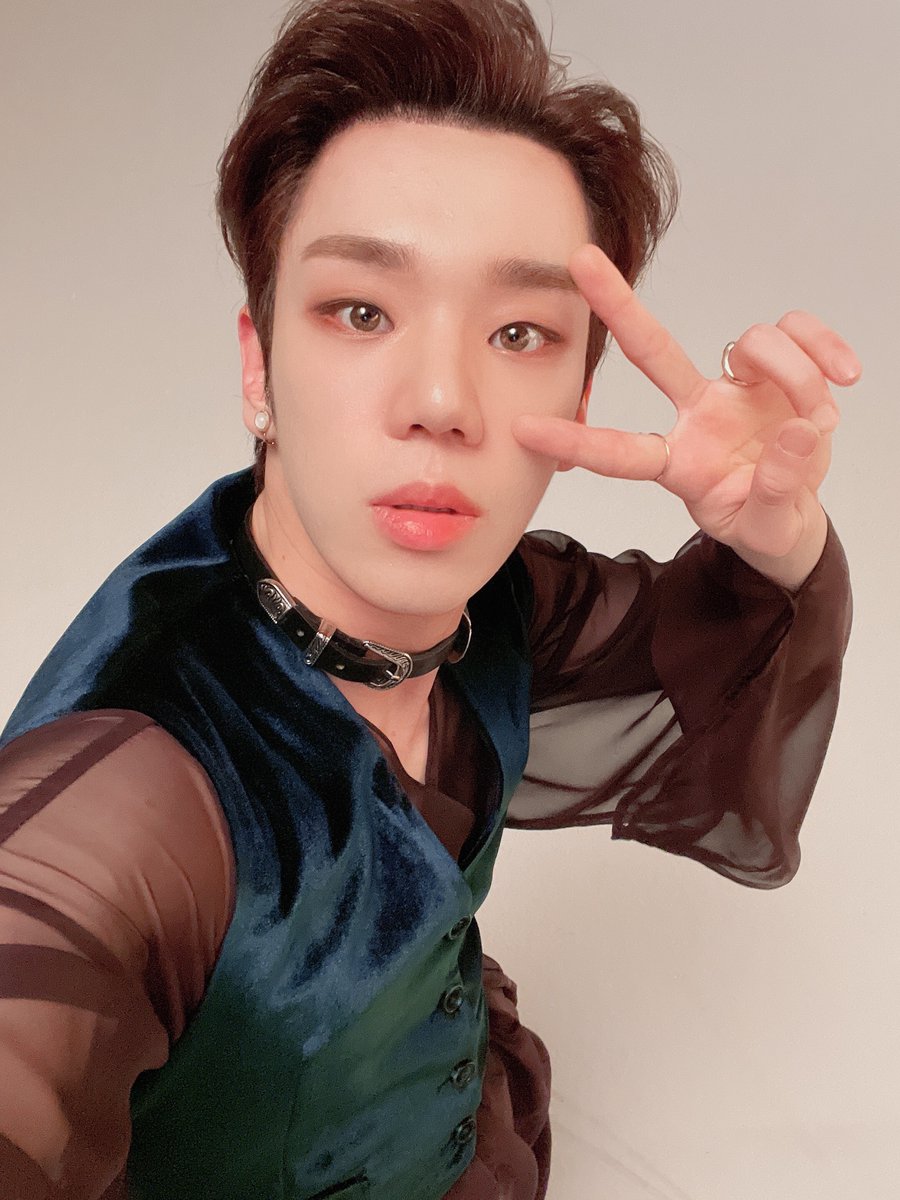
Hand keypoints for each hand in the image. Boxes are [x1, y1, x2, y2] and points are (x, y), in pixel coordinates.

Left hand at [512, 243, 860, 584]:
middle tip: (580, 258)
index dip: (575, 441)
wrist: (796, 514)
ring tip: (819, 421)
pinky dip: (825, 348)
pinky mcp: (779, 371)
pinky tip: (845, 375)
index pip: (620, 452)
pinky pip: (797, 333)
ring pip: (754, 344)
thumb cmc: (763, 521)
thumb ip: (777, 490)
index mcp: (679, 463)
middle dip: (617, 305)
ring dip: (798, 376)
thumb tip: (796, 433)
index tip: (522, 430)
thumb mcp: (767, 527)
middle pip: (653, 351)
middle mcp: (698, 415)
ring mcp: (736, 389)